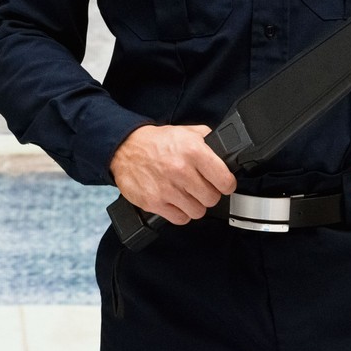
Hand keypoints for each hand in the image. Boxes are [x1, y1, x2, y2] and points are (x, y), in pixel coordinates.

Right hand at [109, 124, 236, 224]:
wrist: (124, 148)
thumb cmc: (156, 142)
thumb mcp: (186, 132)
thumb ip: (208, 140)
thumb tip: (226, 149)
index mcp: (193, 151)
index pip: (225, 181)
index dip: (226, 184)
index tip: (222, 184)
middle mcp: (181, 170)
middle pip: (212, 199)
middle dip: (208, 194)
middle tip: (201, 188)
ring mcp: (167, 188)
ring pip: (197, 212)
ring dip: (194, 205)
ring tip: (186, 195)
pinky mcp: (154, 202)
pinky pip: (180, 219)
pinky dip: (180, 213)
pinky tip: (175, 202)